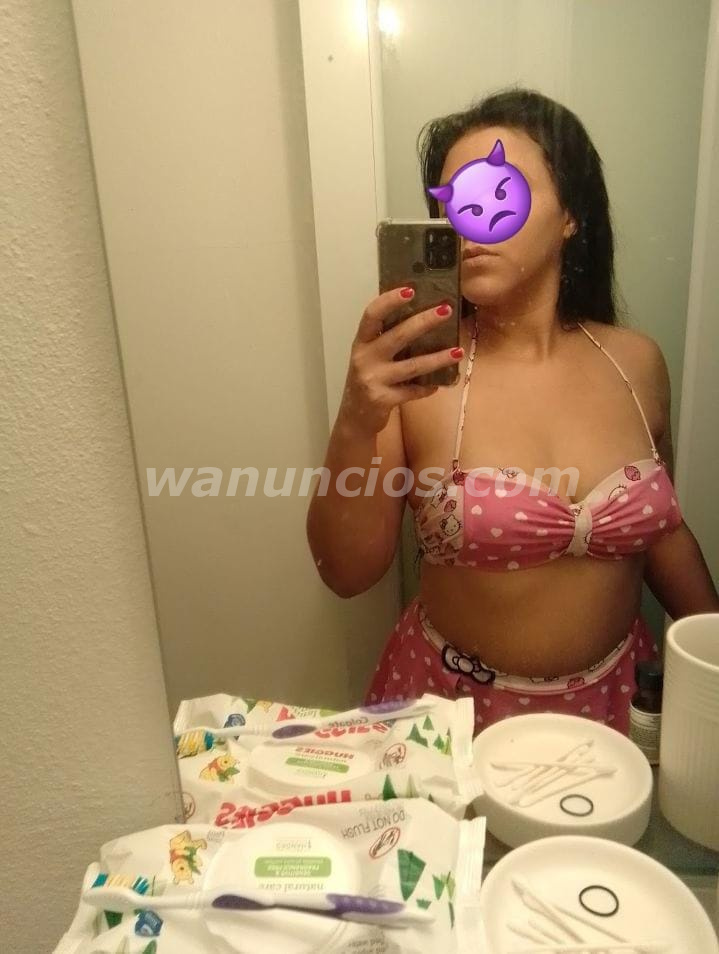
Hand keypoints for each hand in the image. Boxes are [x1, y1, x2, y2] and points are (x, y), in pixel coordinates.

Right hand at [338, 286, 462, 436]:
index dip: (389, 301)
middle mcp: (364, 359)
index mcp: (361, 343)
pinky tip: (441, 383)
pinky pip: (413, 391)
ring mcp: (373, 380)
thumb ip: (386, 340)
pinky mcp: (383, 399)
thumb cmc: (368, 380)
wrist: (354, 417)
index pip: (372, 315)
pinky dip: (428, 387)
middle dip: (424, 321)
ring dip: (438, 358)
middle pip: (398, 336)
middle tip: (446, 310)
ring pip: (412, 366)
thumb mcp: (370, 357)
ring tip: (458, 351)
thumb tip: (421, 318)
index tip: (410, 290)